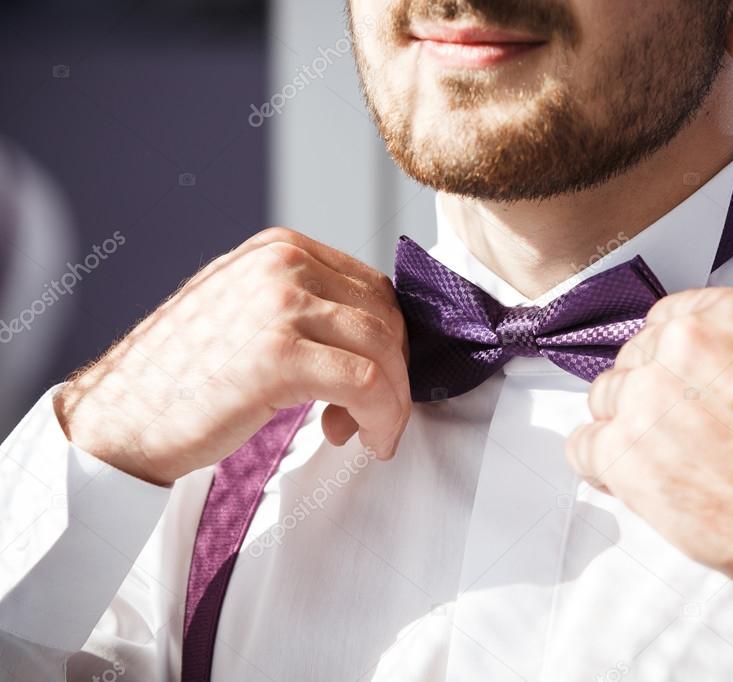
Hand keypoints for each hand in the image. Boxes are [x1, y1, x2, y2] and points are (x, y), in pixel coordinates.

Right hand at [55, 228, 410, 485]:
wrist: (121, 420)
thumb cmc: (186, 378)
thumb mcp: (247, 314)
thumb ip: (305, 309)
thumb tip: (375, 338)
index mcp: (279, 249)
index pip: (372, 289)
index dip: (389, 344)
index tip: (378, 386)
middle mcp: (283, 264)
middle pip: (386, 316)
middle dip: (395, 374)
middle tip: (374, 418)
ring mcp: (280, 305)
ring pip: (384, 349)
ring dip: (393, 402)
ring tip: (370, 434)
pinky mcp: (278, 355)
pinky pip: (367, 383)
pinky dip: (381, 417)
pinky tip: (363, 439)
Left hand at [566, 287, 732, 597]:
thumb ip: (719, 350)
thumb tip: (670, 362)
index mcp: (723, 315)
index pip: (662, 321)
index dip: (668, 361)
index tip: (680, 385)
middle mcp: (678, 344)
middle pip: (631, 360)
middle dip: (648, 395)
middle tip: (683, 434)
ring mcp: (643, 394)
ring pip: (603, 398)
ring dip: (624, 428)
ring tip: (669, 461)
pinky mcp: (619, 447)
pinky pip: (581, 445)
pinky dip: (600, 465)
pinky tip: (637, 480)